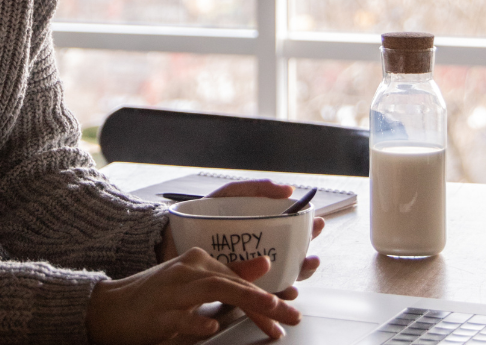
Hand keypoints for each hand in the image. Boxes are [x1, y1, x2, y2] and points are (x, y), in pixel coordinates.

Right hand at [86, 248, 299, 344]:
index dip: (266, 296)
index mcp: (197, 261)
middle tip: (290, 316)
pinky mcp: (157, 312)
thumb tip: (264, 264)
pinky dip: (197, 321)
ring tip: (269, 311)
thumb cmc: (153, 299)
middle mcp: (187, 271)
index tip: (287, 313)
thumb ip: (230, 274)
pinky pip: (181, 316)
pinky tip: (211, 325)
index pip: (239, 279)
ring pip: (215, 289)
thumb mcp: (194, 284)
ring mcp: (172, 291)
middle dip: (266, 301)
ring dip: (246, 300)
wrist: (108, 309)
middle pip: (233, 283)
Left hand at [157, 179, 324, 299]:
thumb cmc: (200, 215)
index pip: (293, 233)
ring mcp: (248, 271)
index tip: (317, 224)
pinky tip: (276, 294)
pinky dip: (270, 297)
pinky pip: (256, 295)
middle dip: (307, 262)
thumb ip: (256, 188)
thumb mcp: (230, 195)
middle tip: (311, 257)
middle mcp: (259, 253)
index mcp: (262, 231)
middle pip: (293, 261)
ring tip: (296, 282)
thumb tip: (287, 189)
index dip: (310, 230)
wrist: (168, 237)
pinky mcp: (234, 287)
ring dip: (292, 283)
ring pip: (280, 281)